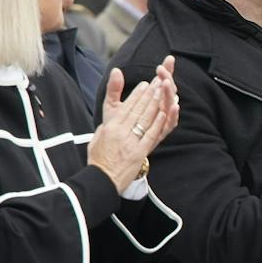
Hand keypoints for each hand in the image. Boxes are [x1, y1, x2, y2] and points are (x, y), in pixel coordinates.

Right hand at [87, 57, 179, 188]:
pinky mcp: (140, 152)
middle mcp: (121, 132)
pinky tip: (164, 112)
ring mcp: (131, 142)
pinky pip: (151, 134)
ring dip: (155, 103)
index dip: (137, 95)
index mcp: (110, 127)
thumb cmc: (99, 160)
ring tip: (163, 92)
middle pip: (138, 109)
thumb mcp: (96, 137)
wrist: (102, 180)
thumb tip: (112, 116)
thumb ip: (105, 125)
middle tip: (158, 82)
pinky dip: (158, 122)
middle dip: (149, 94)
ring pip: (146, 119)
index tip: (145, 85)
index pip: (126, 107)